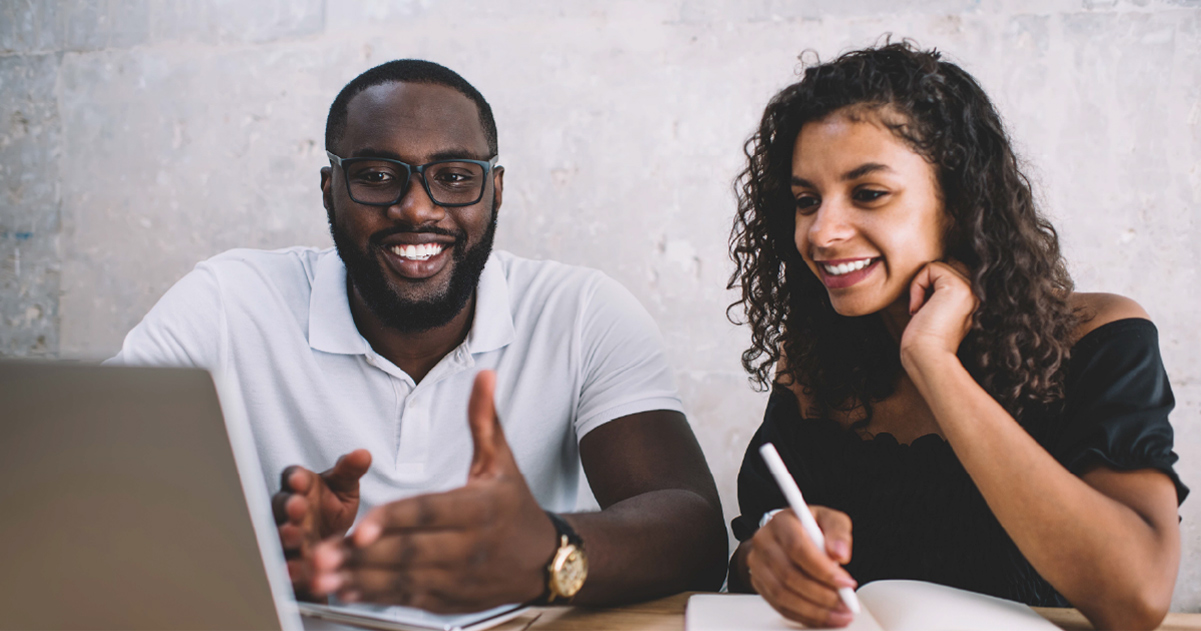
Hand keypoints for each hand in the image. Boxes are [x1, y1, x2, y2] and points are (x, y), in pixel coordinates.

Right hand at [272, 449, 371, 597]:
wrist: (332, 542)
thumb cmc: (333, 507)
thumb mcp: (345, 488)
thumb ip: (351, 471)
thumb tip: (363, 454)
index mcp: (300, 485)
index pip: (293, 477)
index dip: (295, 478)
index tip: (300, 480)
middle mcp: (287, 509)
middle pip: (281, 505)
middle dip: (289, 506)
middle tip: (297, 506)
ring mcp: (284, 535)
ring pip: (279, 534)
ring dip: (285, 535)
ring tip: (295, 537)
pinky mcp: (287, 559)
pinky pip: (284, 562)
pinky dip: (288, 565)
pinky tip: (294, 569)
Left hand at [310, 370, 557, 611]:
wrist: (544, 559)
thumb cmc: (515, 505)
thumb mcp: (502, 460)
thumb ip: (484, 419)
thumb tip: (484, 375)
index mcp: (479, 508)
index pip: (430, 512)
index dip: (395, 519)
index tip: (362, 525)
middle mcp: (469, 546)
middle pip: (411, 551)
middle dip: (364, 555)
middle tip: (322, 554)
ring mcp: (458, 577)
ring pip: (405, 580)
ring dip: (361, 580)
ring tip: (324, 576)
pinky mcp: (450, 599)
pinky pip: (409, 598)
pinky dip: (376, 596)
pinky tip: (348, 591)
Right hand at [746, 507, 856, 627]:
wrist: (787, 534)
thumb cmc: (810, 527)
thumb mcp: (829, 520)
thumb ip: (838, 532)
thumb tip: (840, 554)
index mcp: (781, 522)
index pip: (798, 547)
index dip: (822, 569)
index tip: (845, 582)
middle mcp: (764, 542)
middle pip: (789, 575)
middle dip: (821, 595)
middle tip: (845, 603)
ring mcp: (758, 564)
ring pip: (782, 594)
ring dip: (813, 610)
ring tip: (838, 614)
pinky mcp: (759, 582)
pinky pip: (779, 605)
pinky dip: (803, 616)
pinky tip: (822, 617)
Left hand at [900, 261, 977, 363]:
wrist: (928, 357)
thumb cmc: (925, 342)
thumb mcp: (937, 313)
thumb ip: (940, 294)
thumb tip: (929, 274)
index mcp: (972, 300)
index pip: (953, 272)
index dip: (932, 284)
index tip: (925, 310)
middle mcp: (976, 292)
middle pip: (947, 264)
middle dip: (928, 281)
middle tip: (920, 308)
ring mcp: (969, 288)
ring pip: (939, 265)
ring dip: (920, 284)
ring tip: (920, 309)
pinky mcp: (957, 286)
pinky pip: (930, 268)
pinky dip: (917, 285)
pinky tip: (918, 308)